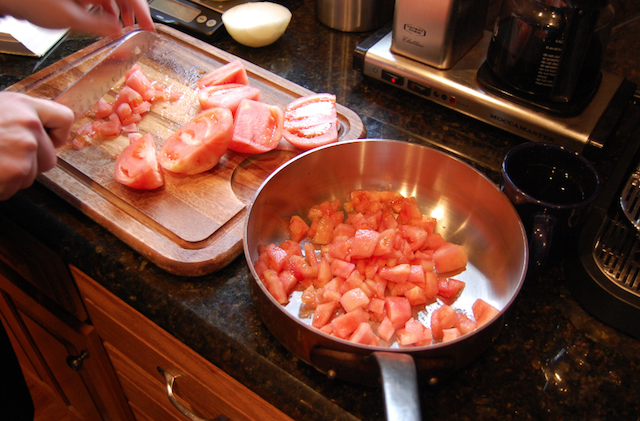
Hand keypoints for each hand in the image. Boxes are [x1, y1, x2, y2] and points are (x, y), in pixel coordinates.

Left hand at [0, 0, 154, 36]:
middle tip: (139, 29)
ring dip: (119, 10)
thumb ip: (98, 25)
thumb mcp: (69, 18)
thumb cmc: (30, 0)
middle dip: (133, 11)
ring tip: (122, 27)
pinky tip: (104, 19)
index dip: (144, 12)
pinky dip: (104, 7)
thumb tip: (117, 30)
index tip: (150, 28)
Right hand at [0, 93, 73, 199]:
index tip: (48, 140)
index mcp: (23, 107)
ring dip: (11, 176)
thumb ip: (16, 119)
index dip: (57, 134)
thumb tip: (37, 135)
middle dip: (30, 163)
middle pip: (50, 158)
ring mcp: (23, 152)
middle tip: (2, 155)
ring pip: (31, 176)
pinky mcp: (14, 173)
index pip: (64, 119)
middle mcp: (28, 127)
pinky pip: (14, 188)